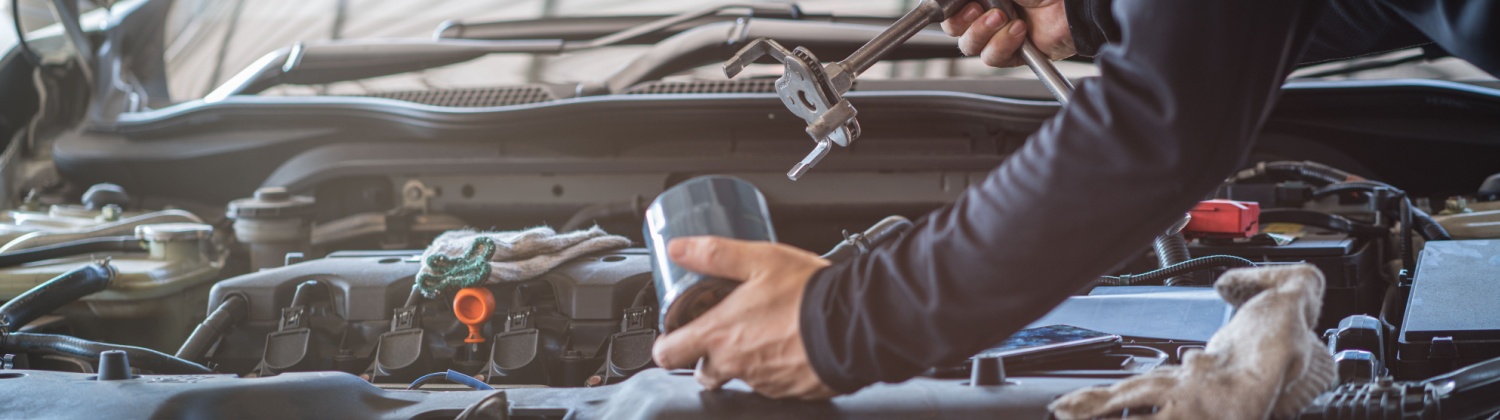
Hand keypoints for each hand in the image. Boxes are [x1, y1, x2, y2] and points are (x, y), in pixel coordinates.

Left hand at [650, 236, 837, 399]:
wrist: (854, 323)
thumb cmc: (807, 295)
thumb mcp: (758, 259)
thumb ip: (714, 254)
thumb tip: (678, 249)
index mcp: (719, 334)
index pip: (669, 354)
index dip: (666, 344)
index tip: (673, 335)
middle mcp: (736, 365)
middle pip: (703, 373)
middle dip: (706, 357)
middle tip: (722, 334)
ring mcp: (763, 382)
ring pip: (741, 377)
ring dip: (745, 360)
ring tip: (764, 333)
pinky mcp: (790, 390)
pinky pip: (772, 383)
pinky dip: (775, 367)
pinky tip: (790, 345)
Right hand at [940, 0, 1075, 67]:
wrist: (1073, 5)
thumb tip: (946, 0)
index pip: (950, 6)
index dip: (948, 9)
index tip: (955, 4)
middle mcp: (988, 12)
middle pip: (954, 28)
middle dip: (963, 21)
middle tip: (977, 10)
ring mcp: (1000, 33)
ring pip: (970, 45)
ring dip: (985, 32)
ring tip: (1005, 18)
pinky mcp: (1014, 53)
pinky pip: (992, 58)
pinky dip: (1003, 45)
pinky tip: (1020, 31)